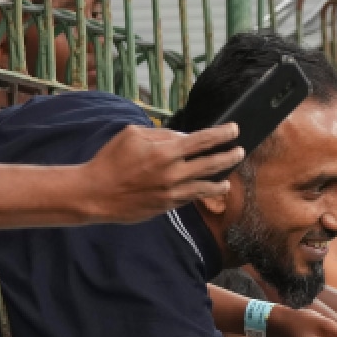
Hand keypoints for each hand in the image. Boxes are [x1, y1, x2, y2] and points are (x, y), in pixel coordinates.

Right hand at [76, 124, 245, 224]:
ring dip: (220, 182)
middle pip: (211, 165)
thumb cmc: (110, 160)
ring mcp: (172, 193)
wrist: (96, 194)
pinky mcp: (166, 207)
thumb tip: (181, 137)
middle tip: (240, 152)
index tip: (235, 130)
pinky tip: (205, 191)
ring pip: (205, 188)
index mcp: (166, 152)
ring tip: (228, 181)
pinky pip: (189, 199)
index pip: (202, 141)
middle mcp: (174, 174)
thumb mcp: (132, 134)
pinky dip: (200, 194)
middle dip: (229, 156)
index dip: (222, 134)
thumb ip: (160, 133)